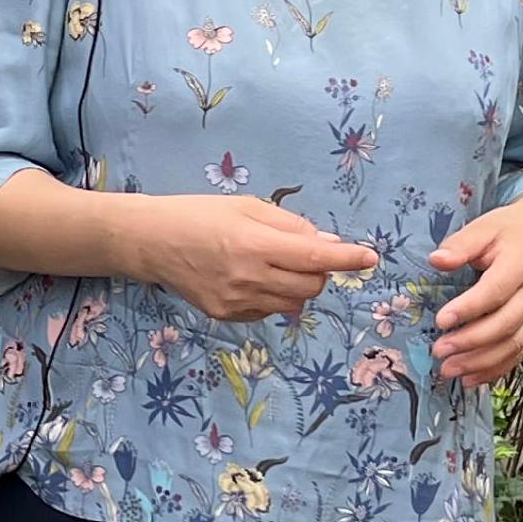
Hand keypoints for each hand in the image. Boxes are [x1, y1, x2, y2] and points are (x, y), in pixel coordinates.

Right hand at [126, 194, 382, 322]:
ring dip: (299, 284)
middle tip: (301, 252)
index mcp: (255, 243)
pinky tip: (253, 279)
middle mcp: (249, 277)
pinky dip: (275, 296)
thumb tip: (328, 243)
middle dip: (319, 270)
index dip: (347, 258)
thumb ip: (290, 226)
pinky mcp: (227, 316)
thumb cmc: (199, 214)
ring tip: (277, 265)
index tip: (370, 258)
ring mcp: (237, 302)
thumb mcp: (247, 206)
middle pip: (311, 285)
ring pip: (294, 303)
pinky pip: (269, 310)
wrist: (152, 242)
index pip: (315, 256)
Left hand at [429, 191, 522, 386]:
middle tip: (439, 351)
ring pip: (513, 344)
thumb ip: (461, 244)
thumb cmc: (511, 229)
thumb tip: (436, 260)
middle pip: (505, 325)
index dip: (468, 309)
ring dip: (480, 362)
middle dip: (471, 342)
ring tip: (449, 370)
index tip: (440, 320)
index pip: (494, 292)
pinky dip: (496, 369)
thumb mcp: (485, 226)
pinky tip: (471, 379)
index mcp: (518, 265)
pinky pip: (519, 352)